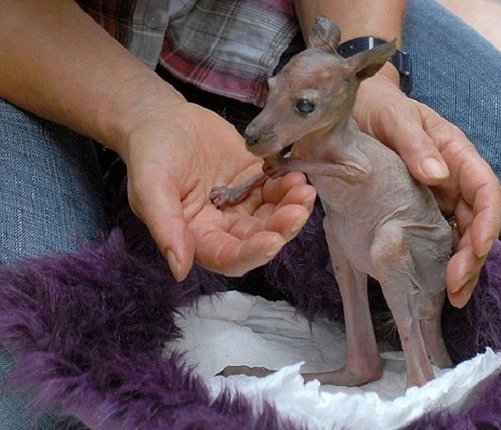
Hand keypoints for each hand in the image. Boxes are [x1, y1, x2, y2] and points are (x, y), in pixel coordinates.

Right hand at [121, 101, 315, 280]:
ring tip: (303, 190)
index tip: (273, 240)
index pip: (228, 256)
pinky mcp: (255, 181)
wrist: (163, 119)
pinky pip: (277, 191)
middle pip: (258, 238)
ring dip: (292, 209)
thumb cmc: (150, 153)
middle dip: (281, 228)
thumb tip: (179, 270)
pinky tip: (296, 176)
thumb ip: (166, 227)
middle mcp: (223, 226)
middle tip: (298, 209)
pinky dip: (289, 187)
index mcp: (197, 235)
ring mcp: (242, 204)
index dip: (252, 253)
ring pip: (273, 217)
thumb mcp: (150, 188)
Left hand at [353, 65, 500, 307]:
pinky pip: (434, 236)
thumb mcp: (396, 119)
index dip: (487, 222)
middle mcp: (452, 179)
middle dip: (472, 257)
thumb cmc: (379, 108)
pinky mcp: (416, 208)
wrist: (355, 111)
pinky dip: (437, 259)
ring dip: (458, 266)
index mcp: (456, 155)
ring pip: (458, 235)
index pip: (485, 191)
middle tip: (456, 289)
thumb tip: (438, 175)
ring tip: (450, 296)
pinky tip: (430, 281)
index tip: (476, 249)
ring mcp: (436, 196)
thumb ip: (415, 144)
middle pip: (476, 222)